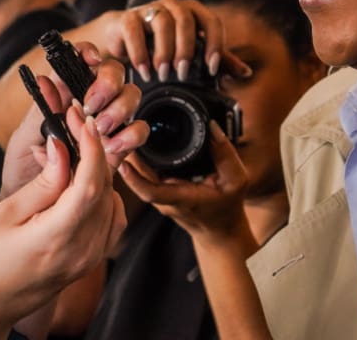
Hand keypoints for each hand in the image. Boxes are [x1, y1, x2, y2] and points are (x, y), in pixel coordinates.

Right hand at [0, 116, 125, 337]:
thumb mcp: (5, 214)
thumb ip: (43, 182)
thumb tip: (63, 147)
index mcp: (56, 239)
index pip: (90, 184)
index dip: (91, 146)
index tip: (80, 119)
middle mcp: (82, 251)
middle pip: (104, 188)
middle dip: (93, 151)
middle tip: (73, 125)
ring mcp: (91, 259)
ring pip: (112, 201)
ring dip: (98, 172)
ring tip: (71, 154)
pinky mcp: (92, 260)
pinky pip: (111, 219)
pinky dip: (103, 195)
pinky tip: (81, 184)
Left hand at [2, 55, 147, 201]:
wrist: (33, 213)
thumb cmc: (22, 172)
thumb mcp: (24, 138)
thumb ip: (41, 110)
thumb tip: (48, 79)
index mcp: (64, 95)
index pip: (82, 61)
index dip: (89, 53)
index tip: (89, 60)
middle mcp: (90, 105)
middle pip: (115, 73)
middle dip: (108, 84)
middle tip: (90, 105)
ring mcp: (108, 125)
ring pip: (131, 98)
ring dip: (119, 109)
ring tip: (100, 128)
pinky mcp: (120, 148)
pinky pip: (138, 131)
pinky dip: (130, 134)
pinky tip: (112, 146)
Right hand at [96, 0, 249, 82]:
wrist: (122, 38)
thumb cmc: (163, 45)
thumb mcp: (193, 53)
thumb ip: (218, 60)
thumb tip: (246, 72)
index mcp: (194, 12)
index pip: (212, 22)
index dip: (214, 45)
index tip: (210, 69)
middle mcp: (174, 5)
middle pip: (186, 21)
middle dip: (186, 49)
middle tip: (181, 73)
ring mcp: (150, 8)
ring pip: (162, 23)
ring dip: (164, 51)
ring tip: (162, 74)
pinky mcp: (128, 17)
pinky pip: (135, 30)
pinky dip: (140, 52)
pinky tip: (144, 71)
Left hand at [119, 122, 251, 244]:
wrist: (220, 230)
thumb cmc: (228, 205)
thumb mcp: (236, 180)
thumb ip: (225, 154)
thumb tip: (212, 127)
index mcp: (182, 198)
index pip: (151, 192)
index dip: (135, 179)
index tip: (124, 162)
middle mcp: (165, 199)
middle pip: (139, 179)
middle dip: (127, 157)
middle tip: (120, 132)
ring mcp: (161, 197)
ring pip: (139, 176)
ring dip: (130, 157)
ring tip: (124, 131)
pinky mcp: (161, 192)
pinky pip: (145, 176)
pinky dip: (138, 160)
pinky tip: (135, 142)